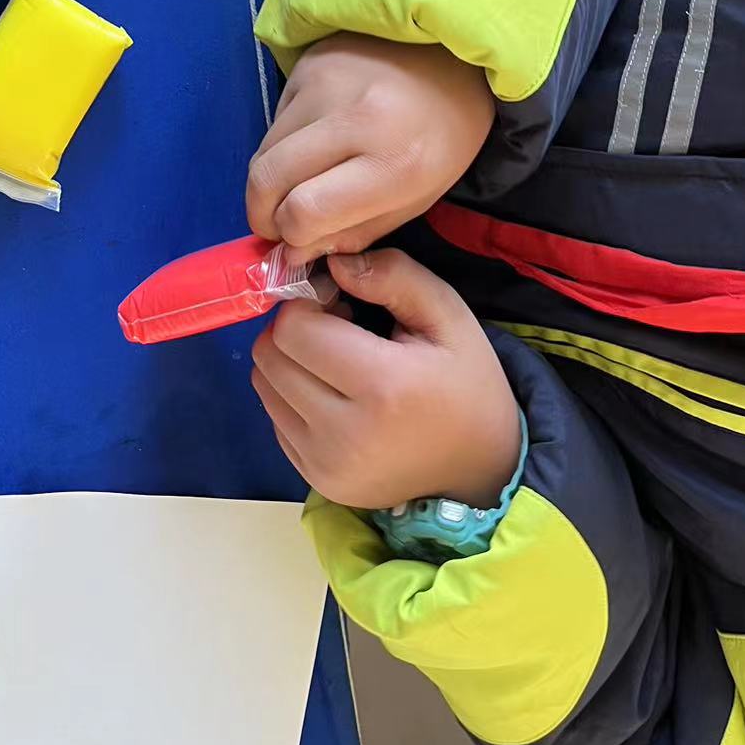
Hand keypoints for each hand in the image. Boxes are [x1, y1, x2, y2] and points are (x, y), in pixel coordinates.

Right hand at [247, 35, 494, 261]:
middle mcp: (354, 116)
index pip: (305, 210)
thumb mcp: (416, 200)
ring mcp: (325, 82)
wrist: (453, 54)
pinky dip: (284, 143)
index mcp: (395, 162)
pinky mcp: (307, 62)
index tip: (297, 240)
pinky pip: (275, 119)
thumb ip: (352, 232)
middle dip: (262, 213)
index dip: (292, 235)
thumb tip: (294, 252)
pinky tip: (315, 140)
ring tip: (300, 182)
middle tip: (277, 223)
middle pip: (267, 178)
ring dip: (272, 178)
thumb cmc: (443, 136)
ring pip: (264, 149)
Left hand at [252, 249, 520, 508]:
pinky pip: (274, 419)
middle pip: (269, 356)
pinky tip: (334, 393)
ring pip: (263, 386)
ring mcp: (325, 465)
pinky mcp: (317, 480)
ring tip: (334, 360)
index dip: (308, 302)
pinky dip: (292, 397)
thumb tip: (334, 263)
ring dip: (289, 361)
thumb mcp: (448, 315)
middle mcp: (343, 434)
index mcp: (382, 386)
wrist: (481, 468)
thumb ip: (394, 275)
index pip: (293, 329)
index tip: (339, 302)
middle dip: (294, 328)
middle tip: (336, 327)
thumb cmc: (466, 384)